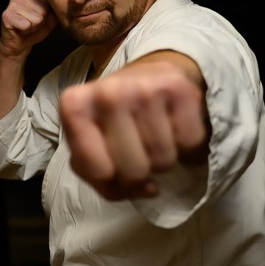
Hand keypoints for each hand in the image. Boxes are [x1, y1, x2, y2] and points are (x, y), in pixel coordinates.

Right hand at [0, 0, 57, 59]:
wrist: (18, 45)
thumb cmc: (33, 30)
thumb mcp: (49, 18)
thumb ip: (56, 10)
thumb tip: (61, 5)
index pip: (49, 2)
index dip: (45, 15)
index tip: (36, 18)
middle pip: (43, 11)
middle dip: (39, 22)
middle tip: (30, 24)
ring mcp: (11, 4)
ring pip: (36, 19)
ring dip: (32, 27)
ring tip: (25, 27)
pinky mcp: (6, 15)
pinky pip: (26, 26)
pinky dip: (25, 31)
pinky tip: (19, 30)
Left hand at [59, 54, 209, 200]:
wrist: (146, 76)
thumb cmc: (110, 121)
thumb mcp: (89, 148)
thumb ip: (102, 179)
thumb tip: (149, 188)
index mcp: (74, 106)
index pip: (98, 171)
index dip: (110, 182)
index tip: (113, 169)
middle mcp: (107, 92)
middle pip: (134, 170)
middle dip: (139, 174)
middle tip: (137, 156)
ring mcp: (144, 87)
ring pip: (163, 159)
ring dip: (162, 160)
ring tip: (152, 140)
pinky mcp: (179, 87)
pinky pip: (190, 143)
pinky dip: (186, 146)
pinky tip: (172, 129)